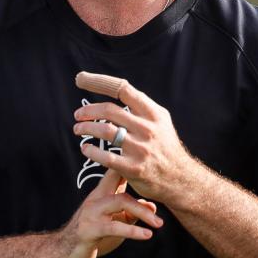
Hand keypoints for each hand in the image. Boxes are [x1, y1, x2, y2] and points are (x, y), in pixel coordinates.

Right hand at [57, 169, 162, 257]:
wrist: (65, 252)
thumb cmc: (93, 234)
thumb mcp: (116, 221)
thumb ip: (132, 212)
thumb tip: (152, 206)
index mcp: (101, 192)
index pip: (116, 170)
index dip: (130, 160)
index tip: (149, 156)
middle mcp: (96, 198)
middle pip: (119, 179)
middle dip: (142, 184)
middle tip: (164, 196)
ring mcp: (91, 212)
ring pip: (120, 201)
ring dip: (142, 211)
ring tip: (159, 224)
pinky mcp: (89, 230)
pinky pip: (113, 227)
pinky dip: (133, 231)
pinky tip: (147, 235)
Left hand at [74, 73, 195, 202]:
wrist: (180, 179)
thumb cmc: (165, 147)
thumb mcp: (160, 121)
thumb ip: (141, 108)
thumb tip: (116, 91)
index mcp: (152, 113)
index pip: (123, 89)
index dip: (99, 82)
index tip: (81, 79)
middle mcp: (147, 128)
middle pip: (109, 110)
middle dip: (88, 111)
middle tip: (77, 115)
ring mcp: (140, 148)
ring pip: (105, 131)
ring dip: (86, 128)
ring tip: (78, 129)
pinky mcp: (133, 168)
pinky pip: (105, 157)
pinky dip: (91, 151)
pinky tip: (86, 149)